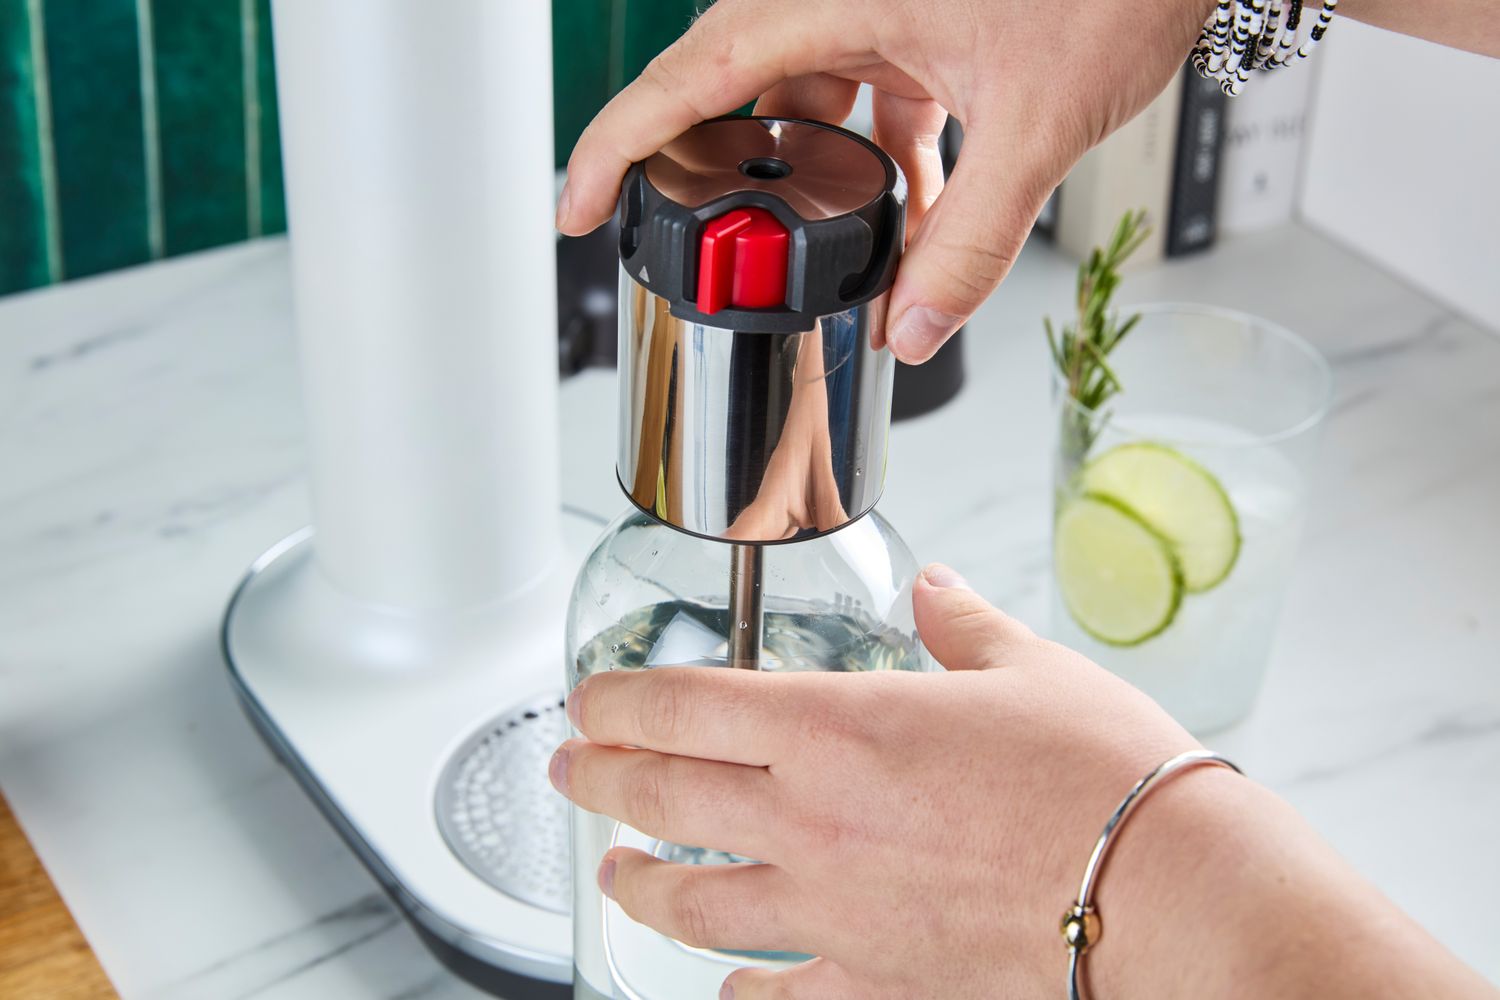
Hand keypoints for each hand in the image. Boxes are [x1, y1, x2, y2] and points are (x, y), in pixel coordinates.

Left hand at [553, 566, 1498, 997]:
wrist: (1170, 898)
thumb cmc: (1107, 779)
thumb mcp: (1030, 669)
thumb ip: (962, 625)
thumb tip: (936, 588)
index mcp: (840, 727)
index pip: (687, 704)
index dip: (619, 700)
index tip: (587, 699)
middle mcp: (816, 819)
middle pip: (665, 797)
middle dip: (598, 780)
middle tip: (565, 771)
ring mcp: (836, 910)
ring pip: (695, 903)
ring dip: (639, 883)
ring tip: (611, 872)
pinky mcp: (876, 979)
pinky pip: (781, 994)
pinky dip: (741, 992)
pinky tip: (724, 988)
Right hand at [555, 0, 1214, 362]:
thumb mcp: (1036, 127)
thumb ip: (971, 242)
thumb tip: (913, 331)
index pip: (694, 74)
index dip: (620, 142)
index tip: (577, 207)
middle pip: (737, 89)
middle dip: (725, 176)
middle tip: (708, 248)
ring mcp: (882, 6)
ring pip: (811, 102)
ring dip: (824, 183)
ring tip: (835, 250)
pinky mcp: (921, 22)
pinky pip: (872, 99)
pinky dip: (886, 163)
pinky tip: (919, 215)